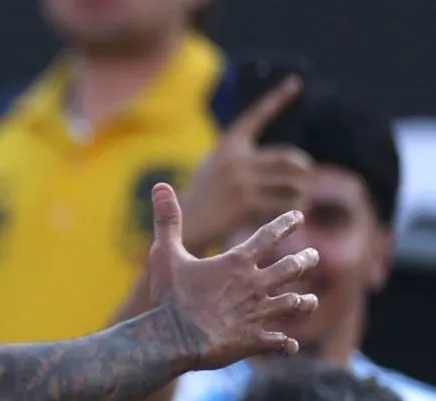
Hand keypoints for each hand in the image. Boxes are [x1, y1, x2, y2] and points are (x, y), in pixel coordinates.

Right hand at [145, 182, 317, 367]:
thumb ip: (167, 220)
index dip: (285, 224)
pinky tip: (289, 346)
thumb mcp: (165, 254)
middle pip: (291, 267)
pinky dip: (286, 344)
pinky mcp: (255, 340)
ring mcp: (258, 313)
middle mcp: (256, 285)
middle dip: (305, 259)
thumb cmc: (170, 297)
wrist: (174, 339)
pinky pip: (279, 342)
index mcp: (237, 263)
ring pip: (293, 304)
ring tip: (309, 300)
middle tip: (313, 255)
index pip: (269, 236)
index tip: (299, 216)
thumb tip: (159, 186)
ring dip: (303, 302)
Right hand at [181, 78, 311, 254]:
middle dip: (302, 169)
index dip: (277, 98)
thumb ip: (237, 158)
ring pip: (290, 182)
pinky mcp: (246, 201)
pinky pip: (283, 201)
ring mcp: (241, 179)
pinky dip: (294, 210)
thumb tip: (275, 159)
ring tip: (302, 201)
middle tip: (307, 177)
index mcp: (227, 146)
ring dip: (302, 192)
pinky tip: (294, 217)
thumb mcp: (212, 170)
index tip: (296, 81)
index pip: (256, 116)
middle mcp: (235, 158)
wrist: (184, 228)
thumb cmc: (199, 201)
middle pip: (286, 157)